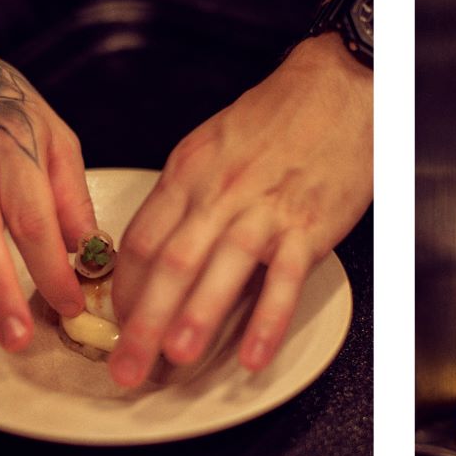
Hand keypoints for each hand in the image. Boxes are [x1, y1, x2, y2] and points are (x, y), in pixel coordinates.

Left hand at [107, 34, 372, 386]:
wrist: (339, 86)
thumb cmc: (278, 115)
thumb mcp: (215, 144)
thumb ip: (189, 196)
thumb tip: (165, 249)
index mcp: (188, 172)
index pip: (140, 240)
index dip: (122, 290)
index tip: (116, 325)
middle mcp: (218, 193)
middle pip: (168, 264)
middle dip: (141, 323)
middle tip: (126, 369)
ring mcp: (264, 211)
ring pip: (217, 271)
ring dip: (193, 319)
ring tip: (173, 361)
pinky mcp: (308, 227)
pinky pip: (282, 281)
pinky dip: (267, 322)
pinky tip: (253, 357)